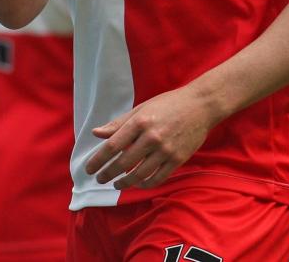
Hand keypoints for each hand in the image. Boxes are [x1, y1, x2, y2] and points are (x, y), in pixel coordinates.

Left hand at [83, 86, 216, 190]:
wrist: (200, 106)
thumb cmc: (167, 104)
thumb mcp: (140, 108)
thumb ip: (118, 123)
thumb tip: (96, 133)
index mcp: (139, 122)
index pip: (112, 146)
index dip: (98, 160)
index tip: (89, 169)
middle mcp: (151, 137)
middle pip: (123, 162)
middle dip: (108, 174)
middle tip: (99, 179)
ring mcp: (166, 150)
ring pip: (140, 174)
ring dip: (125, 182)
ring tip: (116, 184)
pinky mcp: (178, 159)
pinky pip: (158, 178)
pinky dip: (145, 184)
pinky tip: (137, 184)